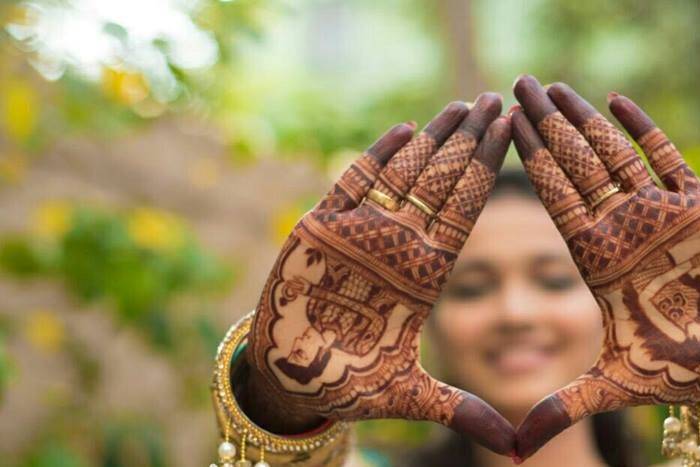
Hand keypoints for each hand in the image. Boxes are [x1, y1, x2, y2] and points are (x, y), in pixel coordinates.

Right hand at [246, 94, 514, 453]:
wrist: (291, 379)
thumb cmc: (348, 385)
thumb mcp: (410, 397)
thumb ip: (461, 411)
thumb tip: (518, 449)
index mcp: (421, 278)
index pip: (463, 216)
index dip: (488, 177)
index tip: (514, 138)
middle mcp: (394, 249)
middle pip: (439, 186)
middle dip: (469, 144)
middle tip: (498, 100)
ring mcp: (357, 236)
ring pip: (400, 178)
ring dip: (431, 141)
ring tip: (462, 106)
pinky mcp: (319, 233)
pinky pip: (348, 188)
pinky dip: (373, 160)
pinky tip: (402, 131)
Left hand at [511, 75, 699, 459]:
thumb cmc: (686, 367)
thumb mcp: (619, 384)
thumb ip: (565, 405)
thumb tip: (515, 446)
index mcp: (596, 261)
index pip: (552, 202)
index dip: (523, 165)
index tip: (493, 133)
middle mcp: (623, 231)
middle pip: (573, 168)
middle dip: (542, 127)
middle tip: (508, 88)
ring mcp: (660, 215)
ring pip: (613, 155)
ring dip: (582, 118)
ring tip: (547, 86)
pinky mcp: (699, 208)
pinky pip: (669, 160)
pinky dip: (645, 131)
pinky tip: (614, 100)